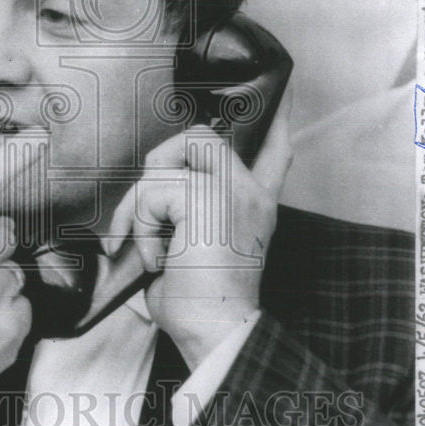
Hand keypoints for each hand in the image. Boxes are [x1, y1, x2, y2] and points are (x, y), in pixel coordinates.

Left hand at [105, 87, 293, 369]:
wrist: (217, 333)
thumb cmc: (204, 305)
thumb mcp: (195, 254)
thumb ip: (187, 218)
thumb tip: (152, 199)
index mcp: (254, 204)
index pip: (273, 150)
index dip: (276, 119)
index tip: (284, 92)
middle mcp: (250, 192)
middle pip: (200, 138)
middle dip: (161, 165)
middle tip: (148, 214)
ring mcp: (231, 190)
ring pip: (164, 163)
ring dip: (140, 210)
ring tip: (154, 250)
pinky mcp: (206, 197)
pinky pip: (152, 191)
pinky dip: (141, 227)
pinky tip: (159, 258)